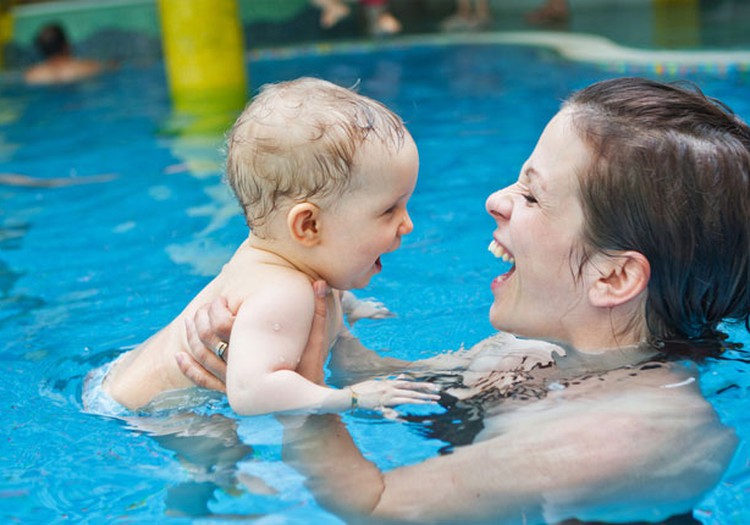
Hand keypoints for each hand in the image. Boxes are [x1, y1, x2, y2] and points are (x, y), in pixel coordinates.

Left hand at [177, 280, 331, 389]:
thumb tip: (321, 283)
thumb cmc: (311, 374)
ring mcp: (233, 384)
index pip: (225, 326)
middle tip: (202, 308)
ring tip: (188, 322)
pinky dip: (188, 369)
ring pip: (202, 359)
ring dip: (190, 339)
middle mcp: (241, 370)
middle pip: (209, 341)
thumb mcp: (316, 343)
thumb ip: (319, 313)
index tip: (220, 300)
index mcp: (257, 353)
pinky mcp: (230, 393)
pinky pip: (203, 382)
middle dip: (200, 322)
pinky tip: (178, 356)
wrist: (305, 409)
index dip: (217, 311)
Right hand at [349, 377, 440, 410]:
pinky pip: (392, 410)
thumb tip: (401, 378)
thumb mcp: (379, 383)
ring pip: (407, 398)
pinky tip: (406, 417)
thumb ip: (391, 382)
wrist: (351, 395)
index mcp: (390, 384)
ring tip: (432, 402)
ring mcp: (386, 397)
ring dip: (420, 400)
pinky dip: (400, 413)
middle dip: (425, 392)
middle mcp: (390, 389)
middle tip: (437, 394)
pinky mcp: (380, 405)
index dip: (421, 385)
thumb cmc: (364, 390)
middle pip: (411, 390)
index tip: (433, 387)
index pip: (409, 384)